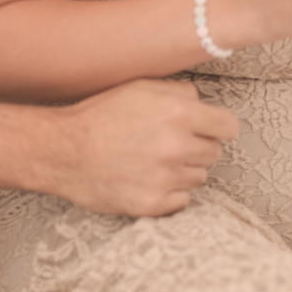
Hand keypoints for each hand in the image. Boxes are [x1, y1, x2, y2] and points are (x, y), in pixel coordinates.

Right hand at [43, 79, 238, 216]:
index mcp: (179, 113)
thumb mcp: (139, 88)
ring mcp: (166, 178)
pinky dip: (170, 193)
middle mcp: (177, 146)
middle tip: (170, 145)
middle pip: (214, 153)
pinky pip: (182, 200)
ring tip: (154, 162)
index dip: (218, 127)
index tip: (208, 130)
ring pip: (200, 177)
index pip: (228, 127)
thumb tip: (201, 102)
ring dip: (184, 171)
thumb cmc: (101, 115)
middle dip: (197, 148)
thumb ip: (178, 92)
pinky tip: (148, 180)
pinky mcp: (153, 203)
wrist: (63, 151)